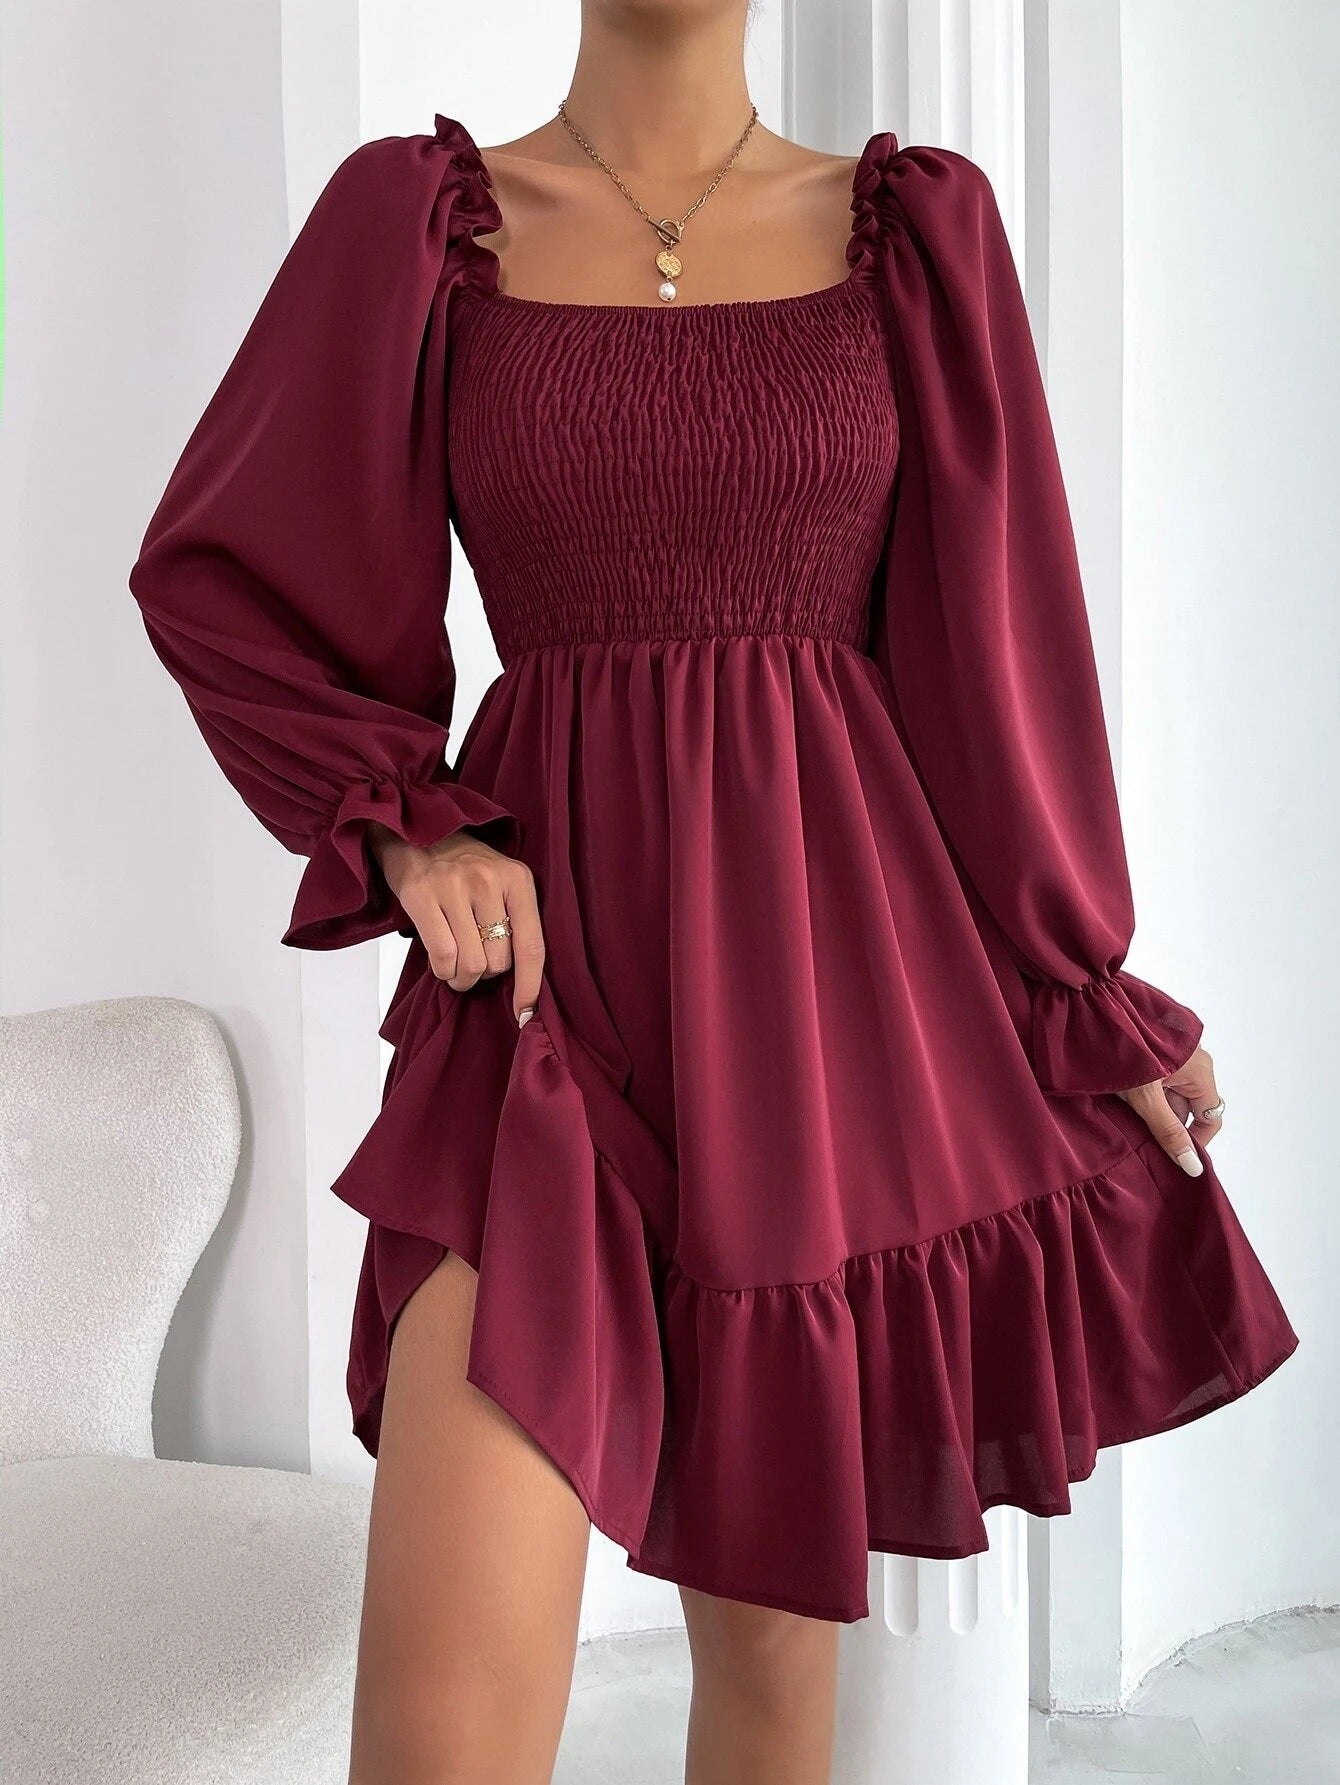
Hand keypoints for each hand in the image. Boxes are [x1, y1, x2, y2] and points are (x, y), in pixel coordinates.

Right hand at [368, 824, 543, 1026]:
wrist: (416, 828)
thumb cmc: (462, 865)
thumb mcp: (500, 881)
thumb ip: (514, 920)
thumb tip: (525, 983)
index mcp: (518, 879)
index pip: (533, 945)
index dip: (530, 985)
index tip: (525, 1012)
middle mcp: (489, 881)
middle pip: (498, 962)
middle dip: (485, 974)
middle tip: (474, 962)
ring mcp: (454, 887)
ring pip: (470, 964)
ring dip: (461, 978)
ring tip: (456, 967)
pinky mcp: (422, 895)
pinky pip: (442, 956)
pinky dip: (442, 970)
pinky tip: (441, 963)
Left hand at [1117, 1044, 1223, 1176]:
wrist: (1092, 1004)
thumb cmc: (1125, 1047)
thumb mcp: (1146, 1096)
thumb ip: (1168, 1131)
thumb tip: (1192, 1167)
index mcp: (1200, 1070)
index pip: (1210, 1117)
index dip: (1195, 1141)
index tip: (1173, 1159)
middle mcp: (1191, 1060)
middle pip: (1185, 1107)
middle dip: (1165, 1126)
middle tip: (1139, 1141)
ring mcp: (1171, 1052)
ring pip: (1167, 1093)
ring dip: (1149, 1109)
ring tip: (1124, 1119)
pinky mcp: (1151, 1047)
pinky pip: (1154, 1079)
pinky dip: (1139, 1093)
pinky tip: (1118, 1100)